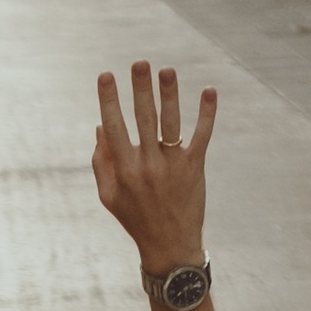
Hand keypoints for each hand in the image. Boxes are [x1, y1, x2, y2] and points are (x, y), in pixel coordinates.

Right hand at [91, 62, 214, 273]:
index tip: (106, 76)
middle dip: (140, 88)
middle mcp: (148, 165)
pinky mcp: (195, 168)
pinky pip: (202, 135)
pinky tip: (209, 91)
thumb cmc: (135, 219)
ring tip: (167, 70)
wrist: (170, 247)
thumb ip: (102, 162)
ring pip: (171, 123)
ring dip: (170, 94)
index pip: (115, 127)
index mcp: (124, 170)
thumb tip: (101, 126)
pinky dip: (207, 113)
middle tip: (139, 63)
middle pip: (143, 119)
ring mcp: (173, 166)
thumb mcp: (109, 196)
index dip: (109, 100)